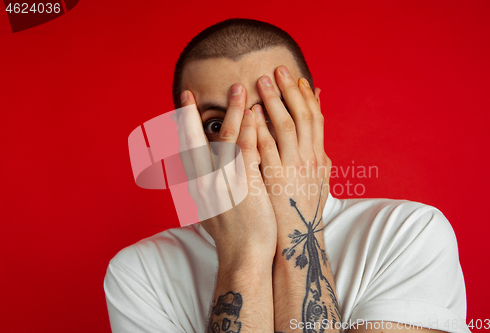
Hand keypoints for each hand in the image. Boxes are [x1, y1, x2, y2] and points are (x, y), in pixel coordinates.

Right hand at [178, 85, 276, 264]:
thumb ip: (202, 192)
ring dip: (231, 111)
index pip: (183, 153)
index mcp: (195, 189)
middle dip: (190, 116)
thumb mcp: (208, 212)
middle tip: (187, 93)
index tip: (178, 112)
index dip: (180, 130)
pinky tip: (253, 113)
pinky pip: (245, 151)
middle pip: (194, 142)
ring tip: (238, 89)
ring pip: (225, 139)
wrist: (243, 257)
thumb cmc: (230, 236)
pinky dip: (248, 129)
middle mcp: (203, 183)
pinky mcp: (244, 186)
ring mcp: (223, 183)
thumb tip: (196, 181)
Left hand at [253, 65, 330, 241]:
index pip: (316, 120)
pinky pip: (267, 149)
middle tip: (279, 70)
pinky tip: (251, 114)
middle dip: (291, 92)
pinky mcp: (275, 180)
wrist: (297, 240)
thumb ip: (318, 156)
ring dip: (275, 102)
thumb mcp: (318, 181)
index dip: (307, 97)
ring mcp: (293, 169)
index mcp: (318, 158)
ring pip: (286, 127)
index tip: (298, 79)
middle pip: (303, 117)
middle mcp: (309, 160)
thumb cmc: (303, 209)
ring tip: (262, 82)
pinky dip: (261, 129)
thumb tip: (319, 139)